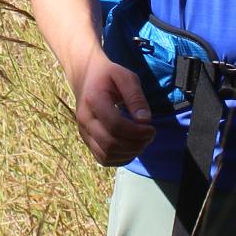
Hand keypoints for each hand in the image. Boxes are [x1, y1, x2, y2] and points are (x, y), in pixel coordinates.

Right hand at [74, 51, 155, 167]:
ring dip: (129, 153)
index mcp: (94, 100)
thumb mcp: (126, 77)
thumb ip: (136, 97)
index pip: (115, 125)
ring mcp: (83, 132)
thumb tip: (145, 121)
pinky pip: (103, 159)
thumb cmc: (109, 76)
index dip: (137, 132)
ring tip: (142, 142)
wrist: (86, 77)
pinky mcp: (86, 140)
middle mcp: (85, 119)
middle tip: (149, 136)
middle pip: (110, 144)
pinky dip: (120, 159)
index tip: (151, 128)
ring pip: (106, 155)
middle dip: (135, 144)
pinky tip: (131, 148)